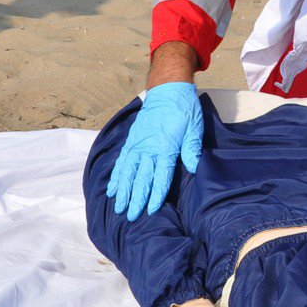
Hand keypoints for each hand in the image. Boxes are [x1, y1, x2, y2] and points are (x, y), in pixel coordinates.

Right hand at [107, 81, 204, 219]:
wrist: (167, 89)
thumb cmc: (184, 109)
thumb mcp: (194, 127)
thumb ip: (191, 148)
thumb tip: (193, 167)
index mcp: (166, 147)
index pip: (160, 177)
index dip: (156, 195)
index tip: (151, 210)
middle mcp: (148, 148)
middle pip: (141, 178)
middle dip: (135, 199)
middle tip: (130, 216)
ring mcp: (138, 144)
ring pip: (128, 172)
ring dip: (122, 190)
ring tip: (118, 207)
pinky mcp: (132, 140)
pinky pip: (122, 160)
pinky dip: (116, 175)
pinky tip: (112, 187)